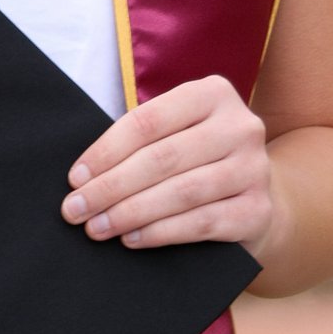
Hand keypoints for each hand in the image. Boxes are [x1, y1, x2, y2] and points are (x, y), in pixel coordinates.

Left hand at [61, 76, 287, 265]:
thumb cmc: (197, 162)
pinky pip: (201, 223)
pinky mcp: (258, 210)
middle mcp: (240, 127)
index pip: (148, 121)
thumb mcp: (176, 135)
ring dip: (130, 213)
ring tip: (97, 228)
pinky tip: (131, 239)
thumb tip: (84, 178)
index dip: (106, 152)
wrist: (253, 198)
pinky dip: (160, 233)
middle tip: (75, 211)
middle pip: (162, 159)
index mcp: (213, 94)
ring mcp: (254, 169)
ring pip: (181, 193)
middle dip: (110, 188)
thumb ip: (141, 144)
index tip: (75, 179)